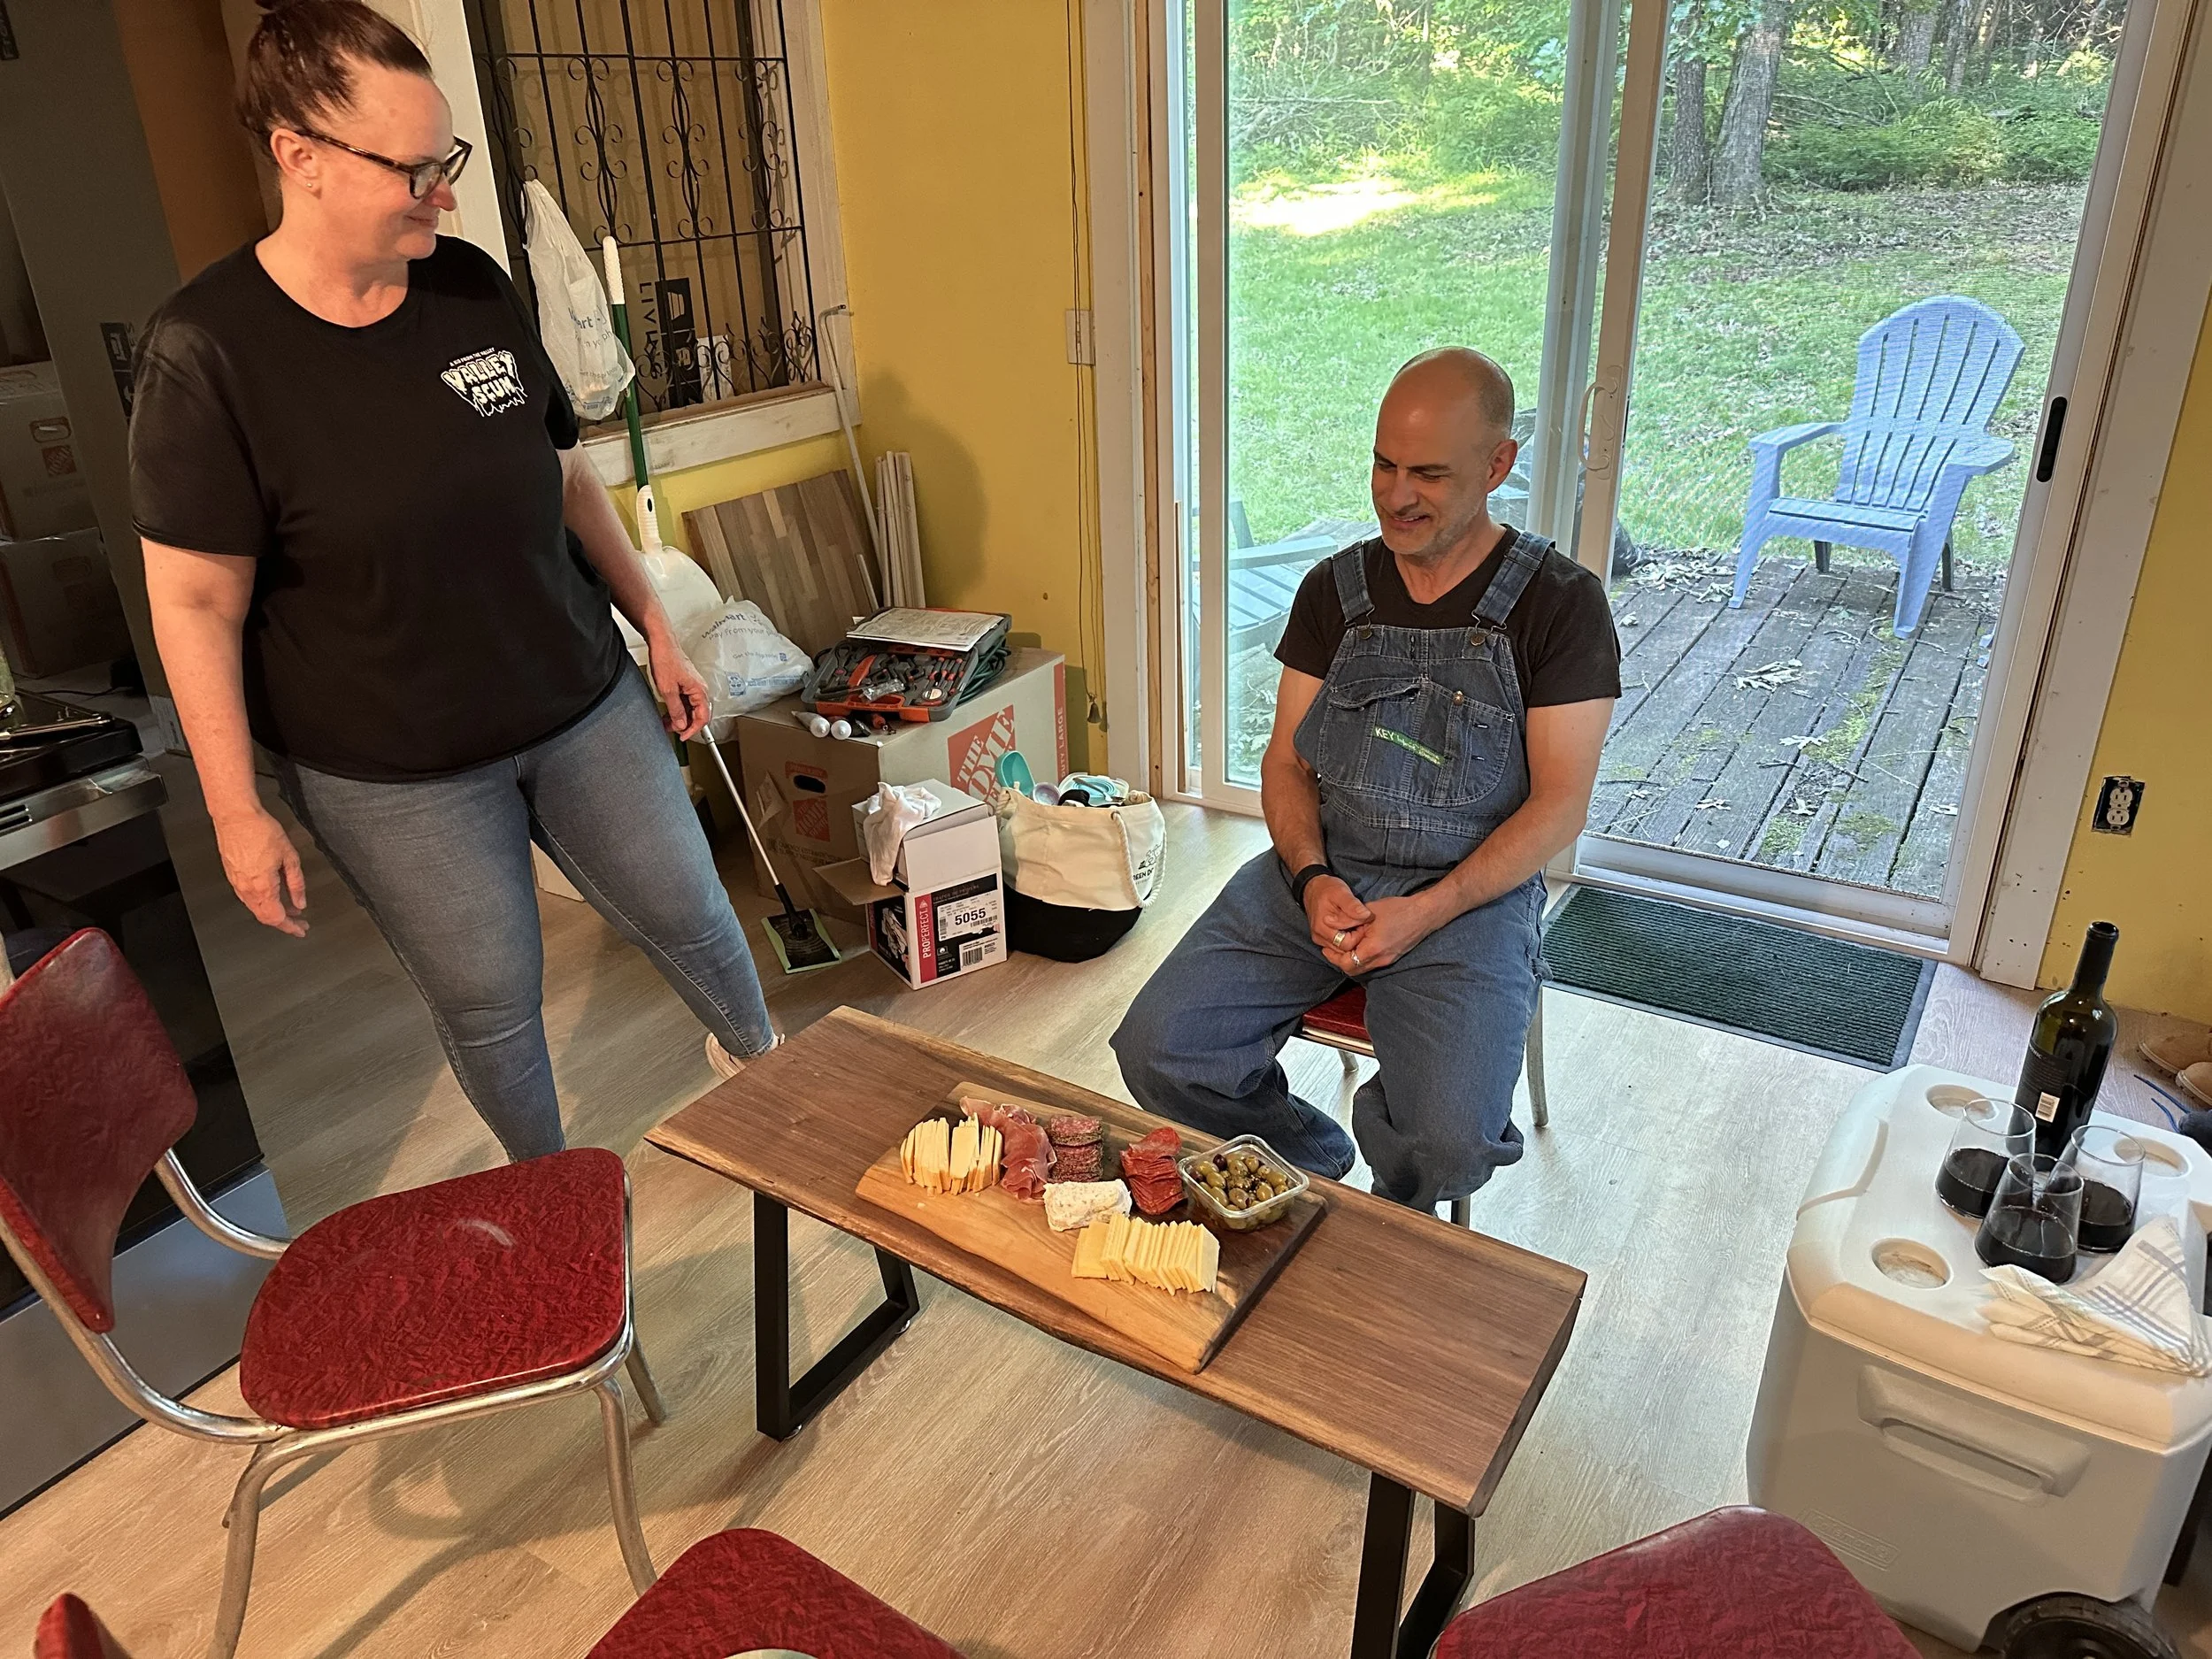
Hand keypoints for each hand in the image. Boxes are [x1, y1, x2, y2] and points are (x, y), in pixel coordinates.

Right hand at [213, 808, 307, 936]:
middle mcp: (246, 888)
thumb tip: (301, 902)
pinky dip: (262, 901)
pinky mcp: (232, 875)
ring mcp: (236, 883)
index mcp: (262, 887)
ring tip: (290, 907)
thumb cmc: (260, 830)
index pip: (277, 918)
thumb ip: (296, 883)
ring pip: (256, 908)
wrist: (235, 816)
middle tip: (299, 921)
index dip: (291, 927)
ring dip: (273, 911)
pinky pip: (248, 897)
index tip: (302, 929)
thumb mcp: (290, 857)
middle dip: (284, 922)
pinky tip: (273, 894)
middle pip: (265, 917)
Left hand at [648, 626, 711, 739]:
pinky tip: (668, 710)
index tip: (682, 736)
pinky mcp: (686, 683)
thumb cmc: (666, 659)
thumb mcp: (668, 690)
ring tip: (667, 721)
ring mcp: (693, 685)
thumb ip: (676, 709)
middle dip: (684, 724)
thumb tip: (681, 723)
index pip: (702, 717)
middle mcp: (699, 688)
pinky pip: (685, 700)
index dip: (692, 730)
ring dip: (679, 716)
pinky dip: (677, 708)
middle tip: (671, 729)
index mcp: (699, 690)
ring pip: (690, 707)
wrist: (661, 642)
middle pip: (697, 714)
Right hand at [1301, 873, 1372, 954]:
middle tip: (1361, 923)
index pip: (1347, 943)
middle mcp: (1319, 936)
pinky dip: (1345, 940)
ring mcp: (1320, 939)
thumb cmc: (1328, 889)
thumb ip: (1352, 905)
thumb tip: (1366, 915)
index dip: (1359, 935)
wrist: (1313, 888)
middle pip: (1344, 950)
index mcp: (1323, 926)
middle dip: (1356, 938)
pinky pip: (1336, 947)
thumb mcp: (1341, 892)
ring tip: (1355, 925)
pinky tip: (1349, 929)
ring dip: (1351, 940)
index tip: (1363, 922)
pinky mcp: (1321, 939)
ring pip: (1341, 950)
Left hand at [1322, 894, 1437, 975]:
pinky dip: (1361, 958)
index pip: (1346, 964)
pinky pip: (1371, 964)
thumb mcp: (1367, 911)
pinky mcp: (1392, 958)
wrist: (1424, 914)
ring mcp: (1388, 960)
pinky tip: (1358, 945)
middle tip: (1331, 948)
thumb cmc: (1397, 909)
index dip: (1333, 957)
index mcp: (1373, 949)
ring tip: (1343, 945)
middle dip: (1339, 961)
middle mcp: (1381, 959)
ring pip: (1362, 969)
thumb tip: (1326, 921)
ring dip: (1350, 960)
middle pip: (1353, 970)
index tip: (1326, 946)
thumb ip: (1346, 919)